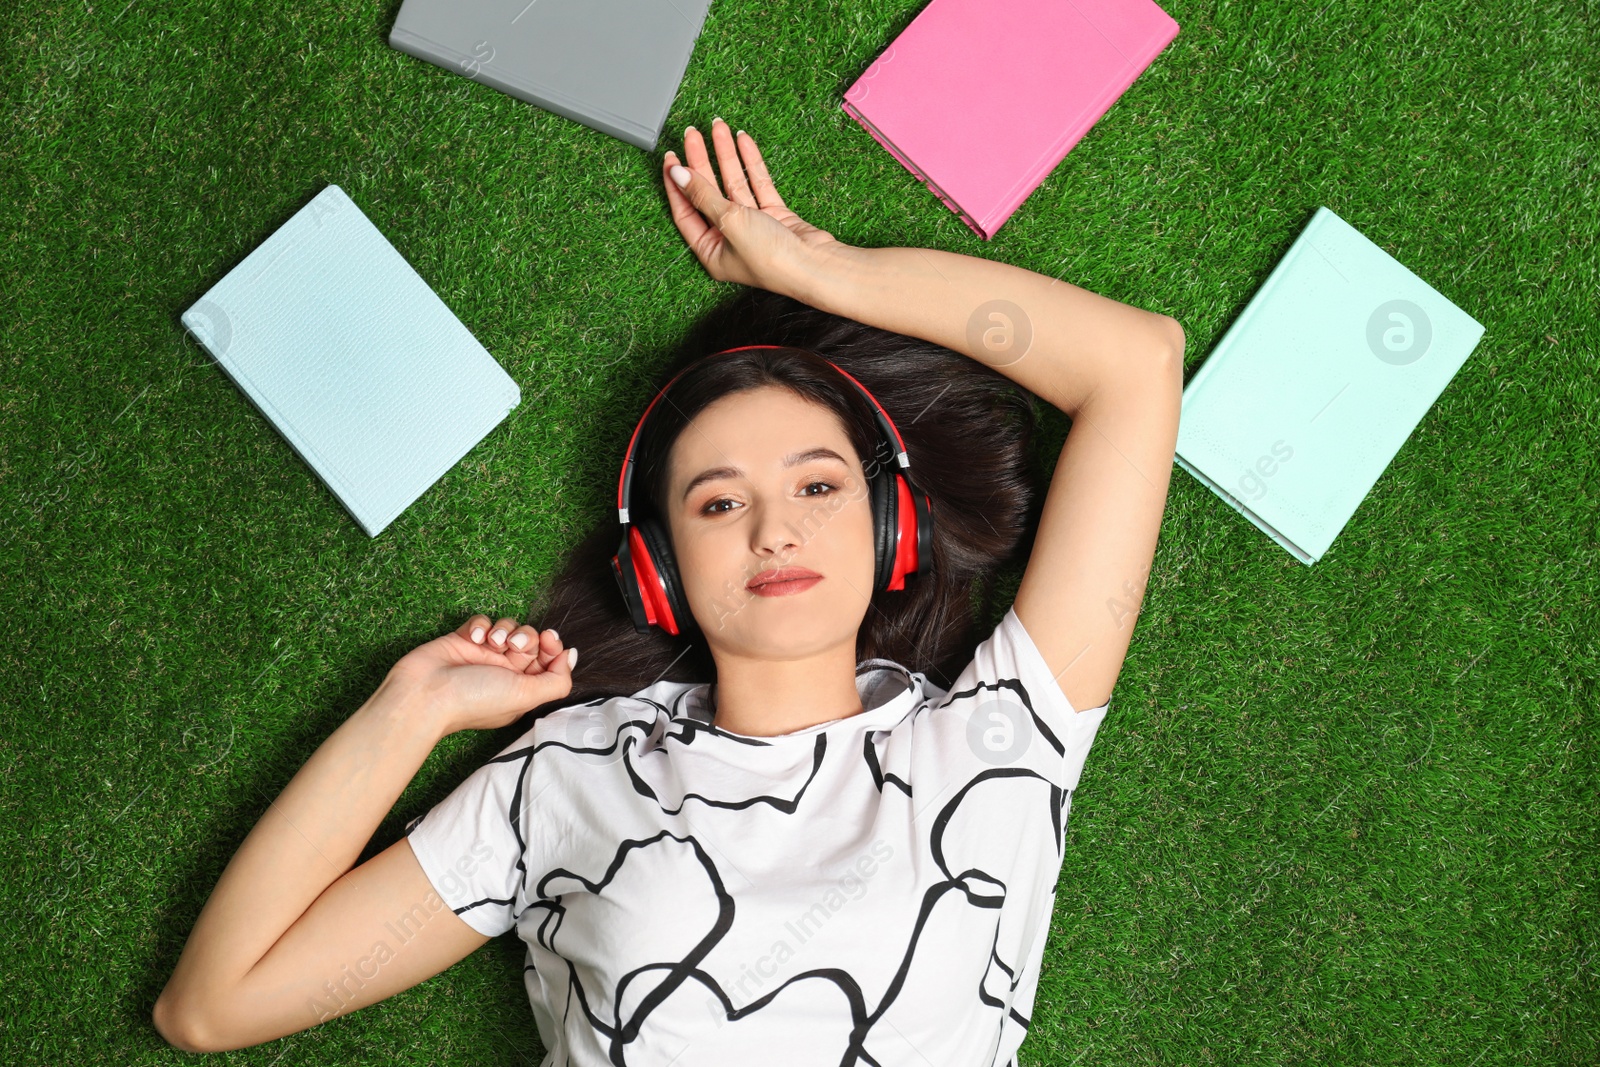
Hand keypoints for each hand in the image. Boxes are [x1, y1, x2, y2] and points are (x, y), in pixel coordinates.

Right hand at [383, 614, 576, 736]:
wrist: (424, 695)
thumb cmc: (473, 700)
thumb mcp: (526, 696)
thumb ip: (557, 680)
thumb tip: (572, 656)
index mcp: (522, 688)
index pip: (550, 661)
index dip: (553, 647)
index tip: (550, 640)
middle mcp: (505, 672)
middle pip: (531, 640)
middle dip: (528, 637)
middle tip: (514, 646)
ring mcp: (484, 655)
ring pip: (509, 627)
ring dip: (504, 629)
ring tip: (492, 643)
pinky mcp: (463, 640)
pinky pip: (482, 622)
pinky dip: (481, 625)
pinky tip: (473, 637)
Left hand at [664, 118, 855, 293]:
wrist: (814, 264)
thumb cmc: (772, 257)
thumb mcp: (728, 222)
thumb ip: (703, 195)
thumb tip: (678, 174)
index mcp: (711, 251)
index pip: (685, 211)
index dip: (676, 183)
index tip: (671, 157)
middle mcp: (729, 239)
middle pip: (708, 193)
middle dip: (701, 161)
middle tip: (692, 134)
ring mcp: (752, 226)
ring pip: (733, 184)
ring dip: (726, 155)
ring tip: (719, 127)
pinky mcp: (773, 215)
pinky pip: (757, 184)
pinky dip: (750, 162)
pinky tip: (743, 141)